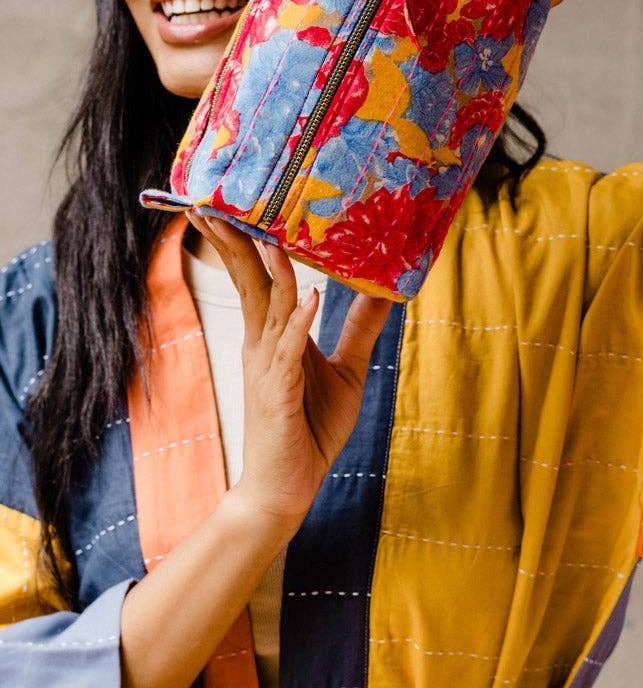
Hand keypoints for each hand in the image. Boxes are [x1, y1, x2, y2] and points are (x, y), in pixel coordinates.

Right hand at [186, 214, 391, 533]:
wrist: (287, 488)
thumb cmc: (310, 428)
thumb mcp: (347, 370)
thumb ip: (359, 329)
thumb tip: (381, 291)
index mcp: (274, 336)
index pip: (260, 279)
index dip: (251, 242)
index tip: (245, 203)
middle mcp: (263, 344)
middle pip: (249, 282)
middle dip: (234, 241)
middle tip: (215, 199)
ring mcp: (267, 367)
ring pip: (268, 307)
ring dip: (271, 268)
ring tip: (267, 230)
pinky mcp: (278, 393)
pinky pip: (289, 352)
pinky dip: (299, 323)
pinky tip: (309, 296)